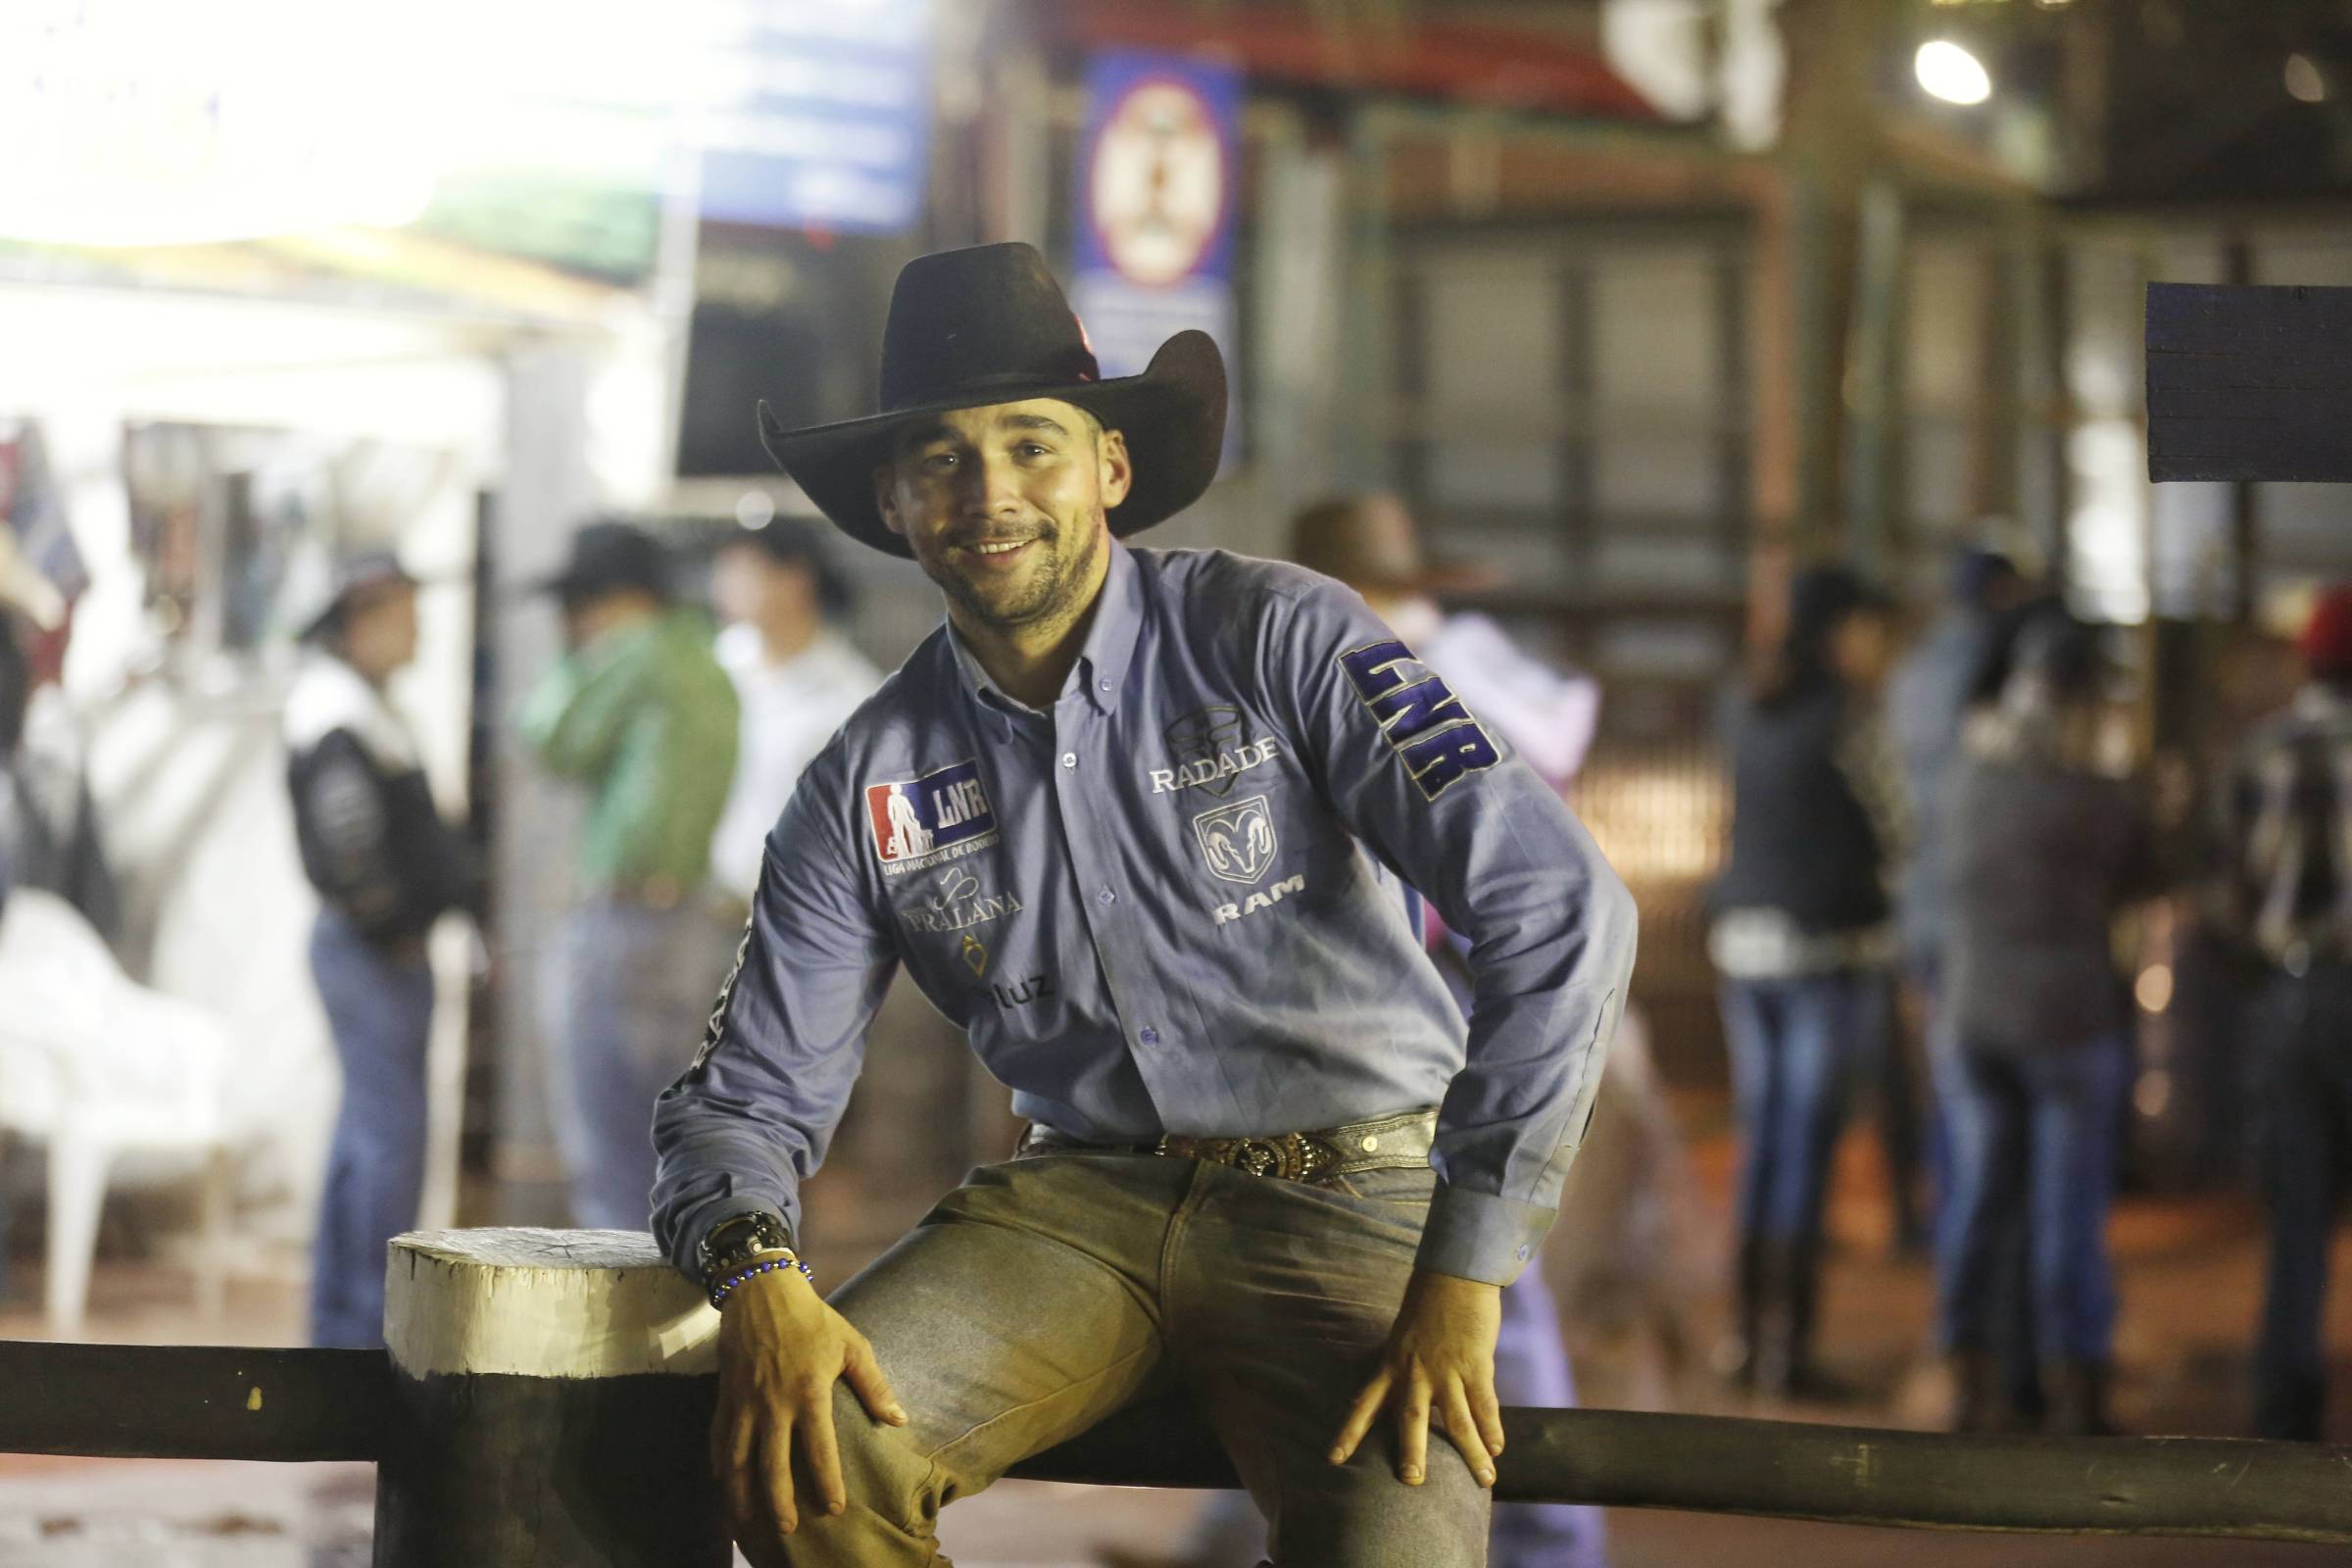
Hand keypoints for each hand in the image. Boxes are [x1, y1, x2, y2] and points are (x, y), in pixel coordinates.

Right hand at [710, 1266, 906, 1563]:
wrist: (762, 1291)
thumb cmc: (814, 1319)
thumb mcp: (852, 1345)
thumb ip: (874, 1385)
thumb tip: (898, 1420)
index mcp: (809, 1392)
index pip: (819, 1449)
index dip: (827, 1483)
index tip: (834, 1510)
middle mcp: (773, 1403)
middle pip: (772, 1464)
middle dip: (779, 1501)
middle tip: (788, 1528)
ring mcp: (745, 1401)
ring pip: (738, 1458)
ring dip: (741, 1492)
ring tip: (747, 1520)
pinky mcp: (726, 1394)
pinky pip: (718, 1436)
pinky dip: (719, 1462)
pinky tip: (723, 1481)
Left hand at [1328, 1268, 1503, 1487]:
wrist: (1453, 1274)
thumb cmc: (1429, 1304)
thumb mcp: (1403, 1338)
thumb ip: (1404, 1369)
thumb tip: (1411, 1397)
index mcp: (1392, 1366)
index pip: (1364, 1404)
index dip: (1350, 1433)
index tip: (1333, 1460)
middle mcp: (1416, 1373)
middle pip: (1410, 1420)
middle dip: (1412, 1453)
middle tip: (1411, 1482)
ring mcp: (1447, 1371)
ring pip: (1458, 1421)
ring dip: (1472, 1454)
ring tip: (1484, 1480)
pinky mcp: (1476, 1364)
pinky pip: (1485, 1403)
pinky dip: (1493, 1428)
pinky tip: (1499, 1448)